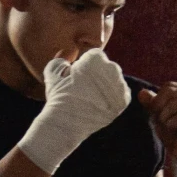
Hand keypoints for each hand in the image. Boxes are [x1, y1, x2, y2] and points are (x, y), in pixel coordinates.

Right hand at [19, 47, 130, 173]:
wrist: (67, 122)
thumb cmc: (58, 96)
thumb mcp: (53, 71)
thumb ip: (62, 58)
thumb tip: (67, 53)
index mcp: (96, 58)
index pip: (95, 56)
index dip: (85, 66)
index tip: (78, 77)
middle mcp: (111, 68)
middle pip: (107, 67)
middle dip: (98, 75)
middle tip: (85, 89)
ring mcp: (119, 85)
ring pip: (115, 81)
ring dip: (106, 86)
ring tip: (91, 98)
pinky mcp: (124, 100)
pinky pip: (122, 94)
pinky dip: (113, 98)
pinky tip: (101, 104)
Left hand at [140, 81, 176, 176]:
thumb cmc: (176, 135)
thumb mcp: (161, 117)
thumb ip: (153, 104)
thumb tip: (141, 92)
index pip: (168, 87)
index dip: (157, 99)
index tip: (155, 113)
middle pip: (169, 92)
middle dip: (159, 107)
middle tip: (159, 120)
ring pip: (173, 103)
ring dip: (164, 117)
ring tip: (167, 126)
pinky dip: (171, 124)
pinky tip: (174, 130)